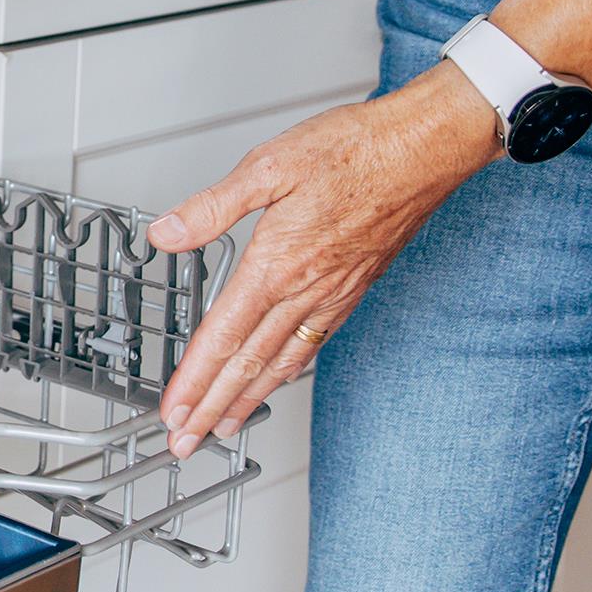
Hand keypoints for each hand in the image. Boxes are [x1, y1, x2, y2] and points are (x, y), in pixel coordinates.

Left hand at [146, 68, 502, 455]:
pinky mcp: (352, 289)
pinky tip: (276, 379)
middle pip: (248, 363)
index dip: (195, 378)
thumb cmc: (356, 150)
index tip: (174, 409)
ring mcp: (332, 294)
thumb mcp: (269, 166)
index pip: (224, 335)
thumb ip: (213, 207)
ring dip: (246, 399)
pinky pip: (312, 343)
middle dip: (212, 407)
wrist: (425, 150)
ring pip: (281, 361)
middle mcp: (305, 290)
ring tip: (222, 427)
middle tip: (186, 441)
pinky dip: (287, 371)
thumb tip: (166, 233)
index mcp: (278, 262)